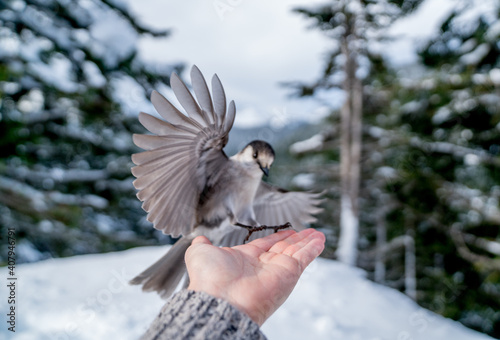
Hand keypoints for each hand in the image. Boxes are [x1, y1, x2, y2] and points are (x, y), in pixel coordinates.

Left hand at [185, 228, 324, 325]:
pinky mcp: (289, 273)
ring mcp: (277, 270)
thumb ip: (201, 244)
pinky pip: (304, 257)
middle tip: (307, 232)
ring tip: (318, 233)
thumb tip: (199, 239)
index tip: (287, 231)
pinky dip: (313, 248)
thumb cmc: (209, 279)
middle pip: (284, 248)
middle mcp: (262, 266)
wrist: (220, 300)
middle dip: (296, 239)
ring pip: (296, 252)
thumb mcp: (199, 254)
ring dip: (308, 242)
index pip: (265, 245)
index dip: (277, 237)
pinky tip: (319, 239)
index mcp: (244, 260)